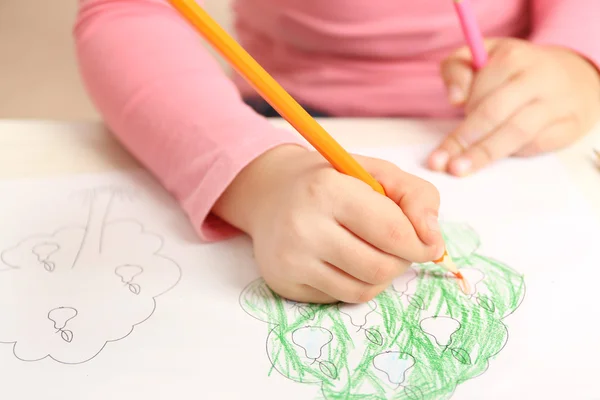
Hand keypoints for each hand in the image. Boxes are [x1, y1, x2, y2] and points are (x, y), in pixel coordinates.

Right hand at [213, 145, 444, 303]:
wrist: (269, 194)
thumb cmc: (331, 181)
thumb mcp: (376, 172)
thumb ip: (416, 196)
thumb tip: (432, 241)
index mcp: (327, 190)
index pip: (392, 232)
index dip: (421, 243)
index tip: (428, 243)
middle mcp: (303, 227)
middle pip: (380, 268)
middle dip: (402, 260)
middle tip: (397, 245)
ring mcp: (290, 260)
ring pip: (363, 290)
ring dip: (382, 275)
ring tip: (374, 251)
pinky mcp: (285, 284)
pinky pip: (341, 298)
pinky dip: (357, 284)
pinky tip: (347, 262)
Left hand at [428, 38, 599, 175]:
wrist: (574, 77)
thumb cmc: (515, 70)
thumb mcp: (482, 56)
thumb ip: (457, 70)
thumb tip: (455, 99)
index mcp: (513, 57)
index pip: (479, 91)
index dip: (460, 114)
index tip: (441, 133)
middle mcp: (538, 78)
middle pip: (495, 113)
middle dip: (464, 139)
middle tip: (441, 162)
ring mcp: (556, 103)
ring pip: (516, 132)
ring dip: (484, 153)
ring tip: (460, 169)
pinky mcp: (569, 126)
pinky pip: (537, 144)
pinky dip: (514, 153)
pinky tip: (497, 158)